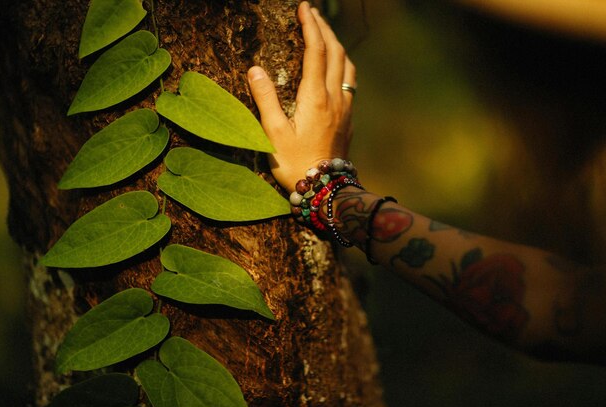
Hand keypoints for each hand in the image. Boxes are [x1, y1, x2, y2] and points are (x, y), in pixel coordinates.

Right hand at [248, 1, 355, 193]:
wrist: (326, 189)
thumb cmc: (295, 163)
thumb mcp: (273, 133)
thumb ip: (265, 99)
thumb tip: (255, 70)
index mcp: (315, 97)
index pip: (316, 51)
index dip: (311, 26)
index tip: (304, 8)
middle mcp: (335, 98)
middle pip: (336, 52)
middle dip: (325, 28)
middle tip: (312, 13)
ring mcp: (345, 109)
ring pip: (348, 66)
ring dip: (338, 45)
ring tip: (325, 34)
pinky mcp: (349, 119)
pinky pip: (350, 82)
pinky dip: (342, 64)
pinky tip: (335, 68)